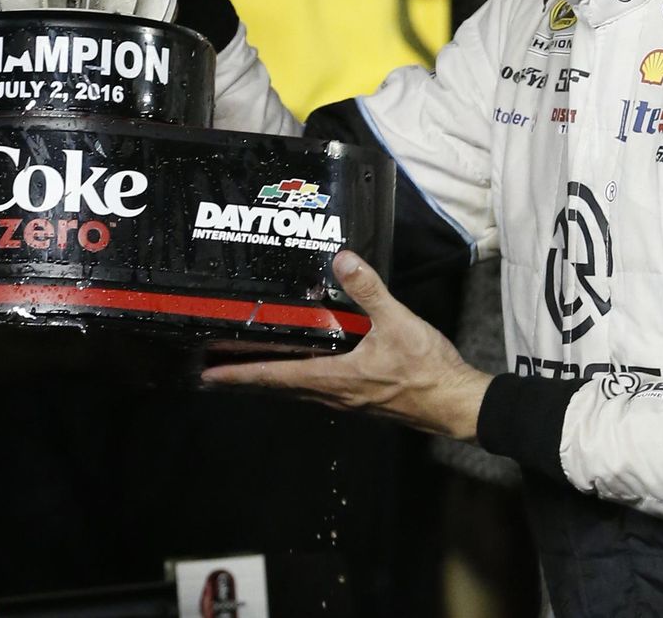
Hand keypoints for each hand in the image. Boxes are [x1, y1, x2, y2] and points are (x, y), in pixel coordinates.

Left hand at [202, 250, 491, 440]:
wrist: (453, 402)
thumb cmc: (424, 368)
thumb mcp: (397, 322)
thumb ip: (368, 290)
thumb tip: (342, 259)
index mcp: (334, 378)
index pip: (276, 377)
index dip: (240, 374)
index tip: (209, 375)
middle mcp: (333, 394)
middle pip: (280, 388)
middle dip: (248, 378)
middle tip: (218, 369)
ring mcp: (347, 399)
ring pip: (298, 390)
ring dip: (272, 380)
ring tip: (252, 366)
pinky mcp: (361, 397)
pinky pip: (318, 388)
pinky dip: (299, 377)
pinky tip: (305, 365)